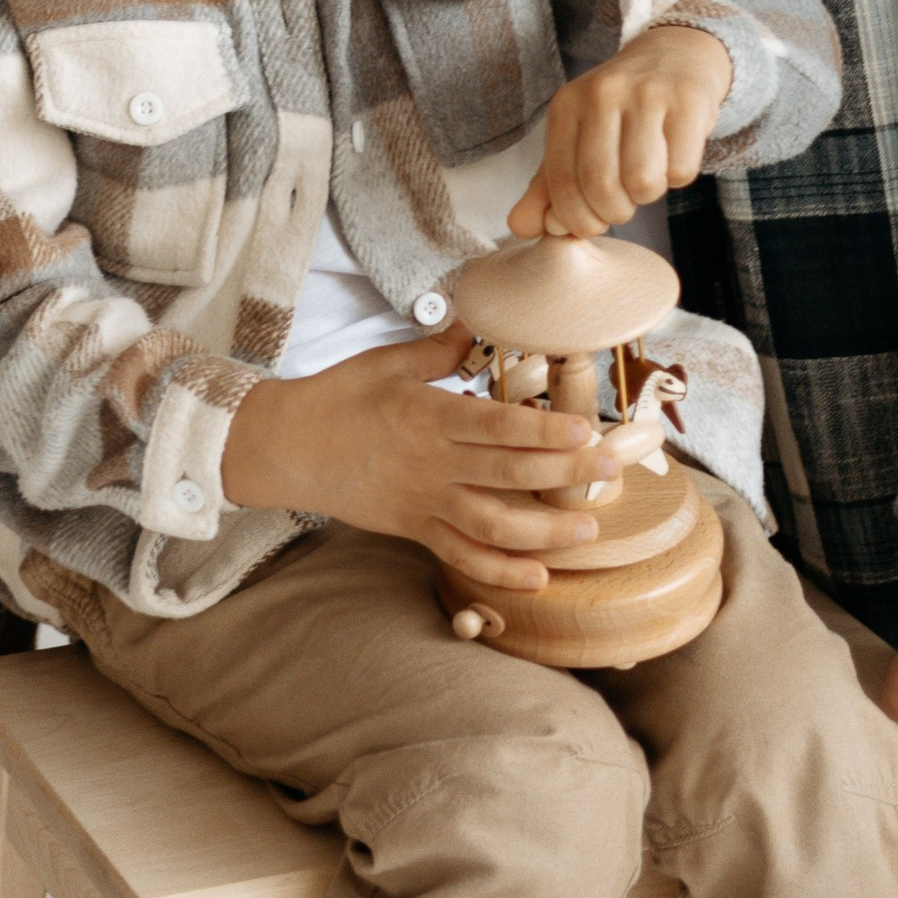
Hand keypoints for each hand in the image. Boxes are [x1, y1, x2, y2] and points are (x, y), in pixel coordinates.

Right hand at [220, 329, 626, 587]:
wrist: (286, 448)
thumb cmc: (336, 398)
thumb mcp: (386, 363)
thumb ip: (438, 348)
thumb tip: (478, 321)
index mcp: (428, 416)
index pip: (497, 426)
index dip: (545, 432)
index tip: (586, 431)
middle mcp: (431, 464)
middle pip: (509, 474)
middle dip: (566, 475)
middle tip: (611, 472)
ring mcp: (424, 502)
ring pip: (493, 525)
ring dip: (544, 532)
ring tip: (586, 529)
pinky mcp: (414, 529)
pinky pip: (462, 556)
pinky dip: (500, 572)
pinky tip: (538, 576)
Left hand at [507, 23, 734, 237]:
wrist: (674, 56)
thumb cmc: (620, 110)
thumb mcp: (576, 138)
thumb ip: (547, 187)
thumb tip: (520, 227)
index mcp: (566, 104)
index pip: (561, 181)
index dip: (576, 218)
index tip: (592, 222)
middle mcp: (602, 93)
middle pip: (601, 185)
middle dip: (613, 212)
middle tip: (622, 203)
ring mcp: (647, 94)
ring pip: (642, 181)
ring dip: (647, 195)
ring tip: (646, 176)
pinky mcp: (689, 101)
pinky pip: (681, 171)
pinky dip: (678, 178)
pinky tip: (672, 155)